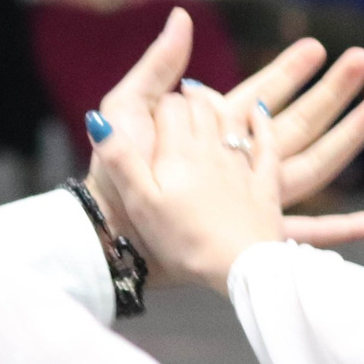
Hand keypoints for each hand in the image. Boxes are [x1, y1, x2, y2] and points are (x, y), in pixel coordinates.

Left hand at [86, 9, 363, 253]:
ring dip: (350, 137)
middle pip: (299, 123)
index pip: (261, 95)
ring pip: (315, 164)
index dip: (288, 70)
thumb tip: (182, 17)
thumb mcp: (126, 109)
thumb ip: (158, 67)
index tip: (318, 46)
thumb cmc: (108, 178)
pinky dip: (351, 229)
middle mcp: (237, 166)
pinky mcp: (254, 235)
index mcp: (211, 135)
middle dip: (332, 91)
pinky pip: (312, 232)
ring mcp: (250, 201)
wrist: (107, 238)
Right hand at [102, 80, 286, 287]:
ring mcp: (242, 165)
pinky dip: (261, 123)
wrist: (240, 266)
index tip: (151, 113)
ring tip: (204, 97)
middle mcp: (213, 149)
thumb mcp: (140, 204)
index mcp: (180, 153)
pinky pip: (266, 142)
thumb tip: (98, 120)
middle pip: (201, 108)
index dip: (160, 105)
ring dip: (216, 103)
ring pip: (230, 118)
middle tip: (176, 102)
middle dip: (186, 100)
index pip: (170, 107)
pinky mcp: (265, 183)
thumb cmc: (184, 240)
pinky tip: (258, 112)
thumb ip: (120, 160)